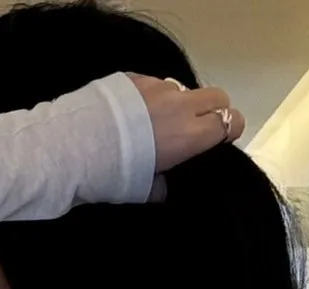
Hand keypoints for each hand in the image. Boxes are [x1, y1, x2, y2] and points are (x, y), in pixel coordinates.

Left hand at [125, 74, 244, 202]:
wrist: (76, 146)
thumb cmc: (115, 174)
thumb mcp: (144, 190)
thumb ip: (163, 185)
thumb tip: (165, 185)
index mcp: (192, 133)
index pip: (231, 121)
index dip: (229, 130)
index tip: (218, 141)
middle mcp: (182, 104)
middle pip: (218, 96)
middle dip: (214, 110)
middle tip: (196, 127)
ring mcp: (159, 86)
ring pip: (184, 89)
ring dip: (180, 103)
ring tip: (156, 122)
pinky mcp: (136, 77)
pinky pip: (156, 84)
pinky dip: (153, 97)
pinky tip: (134, 112)